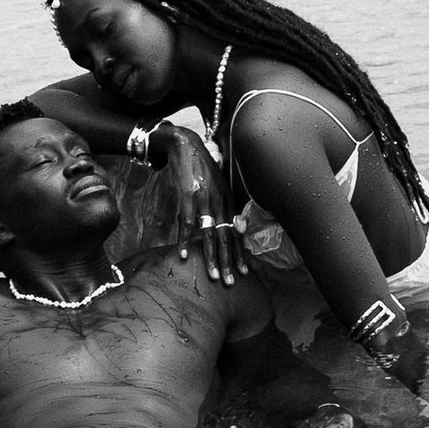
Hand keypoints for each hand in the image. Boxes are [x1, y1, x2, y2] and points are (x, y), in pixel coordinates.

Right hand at [154, 120, 248, 284]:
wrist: (185, 145)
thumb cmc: (201, 167)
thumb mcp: (217, 184)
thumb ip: (223, 204)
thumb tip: (232, 224)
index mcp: (227, 200)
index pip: (236, 232)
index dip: (239, 253)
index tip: (244, 271)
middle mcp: (219, 201)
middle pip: (226, 237)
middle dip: (229, 261)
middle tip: (231, 282)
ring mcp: (203, 199)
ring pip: (209, 234)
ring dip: (211, 257)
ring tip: (214, 276)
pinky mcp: (187, 196)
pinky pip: (187, 223)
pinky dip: (185, 240)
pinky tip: (184, 255)